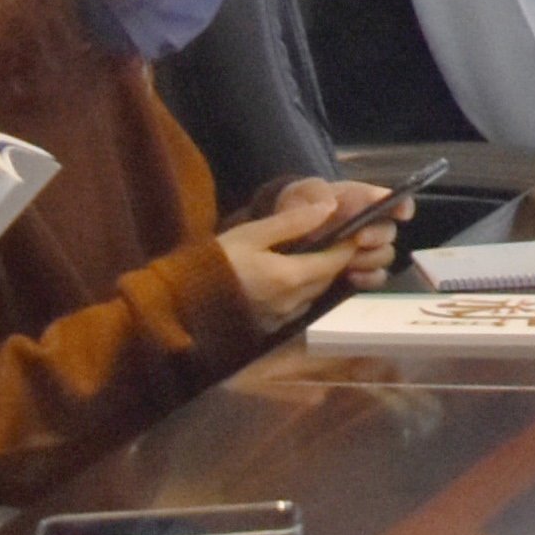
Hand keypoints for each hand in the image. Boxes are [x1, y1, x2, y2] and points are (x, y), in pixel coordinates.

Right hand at [216, 181, 393, 321]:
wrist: (180, 305)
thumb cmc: (213, 263)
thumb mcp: (252, 234)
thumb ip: (293, 222)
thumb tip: (329, 207)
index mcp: (291, 277)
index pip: (336, 261)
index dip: (348, 245)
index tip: (354, 229)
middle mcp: (293, 302)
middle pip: (328, 278)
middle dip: (335, 260)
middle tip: (336, 238)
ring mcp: (281, 318)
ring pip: (314, 294)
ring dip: (319, 276)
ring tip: (312, 254)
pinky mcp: (269, 328)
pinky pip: (297, 307)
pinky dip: (301, 291)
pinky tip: (289, 278)